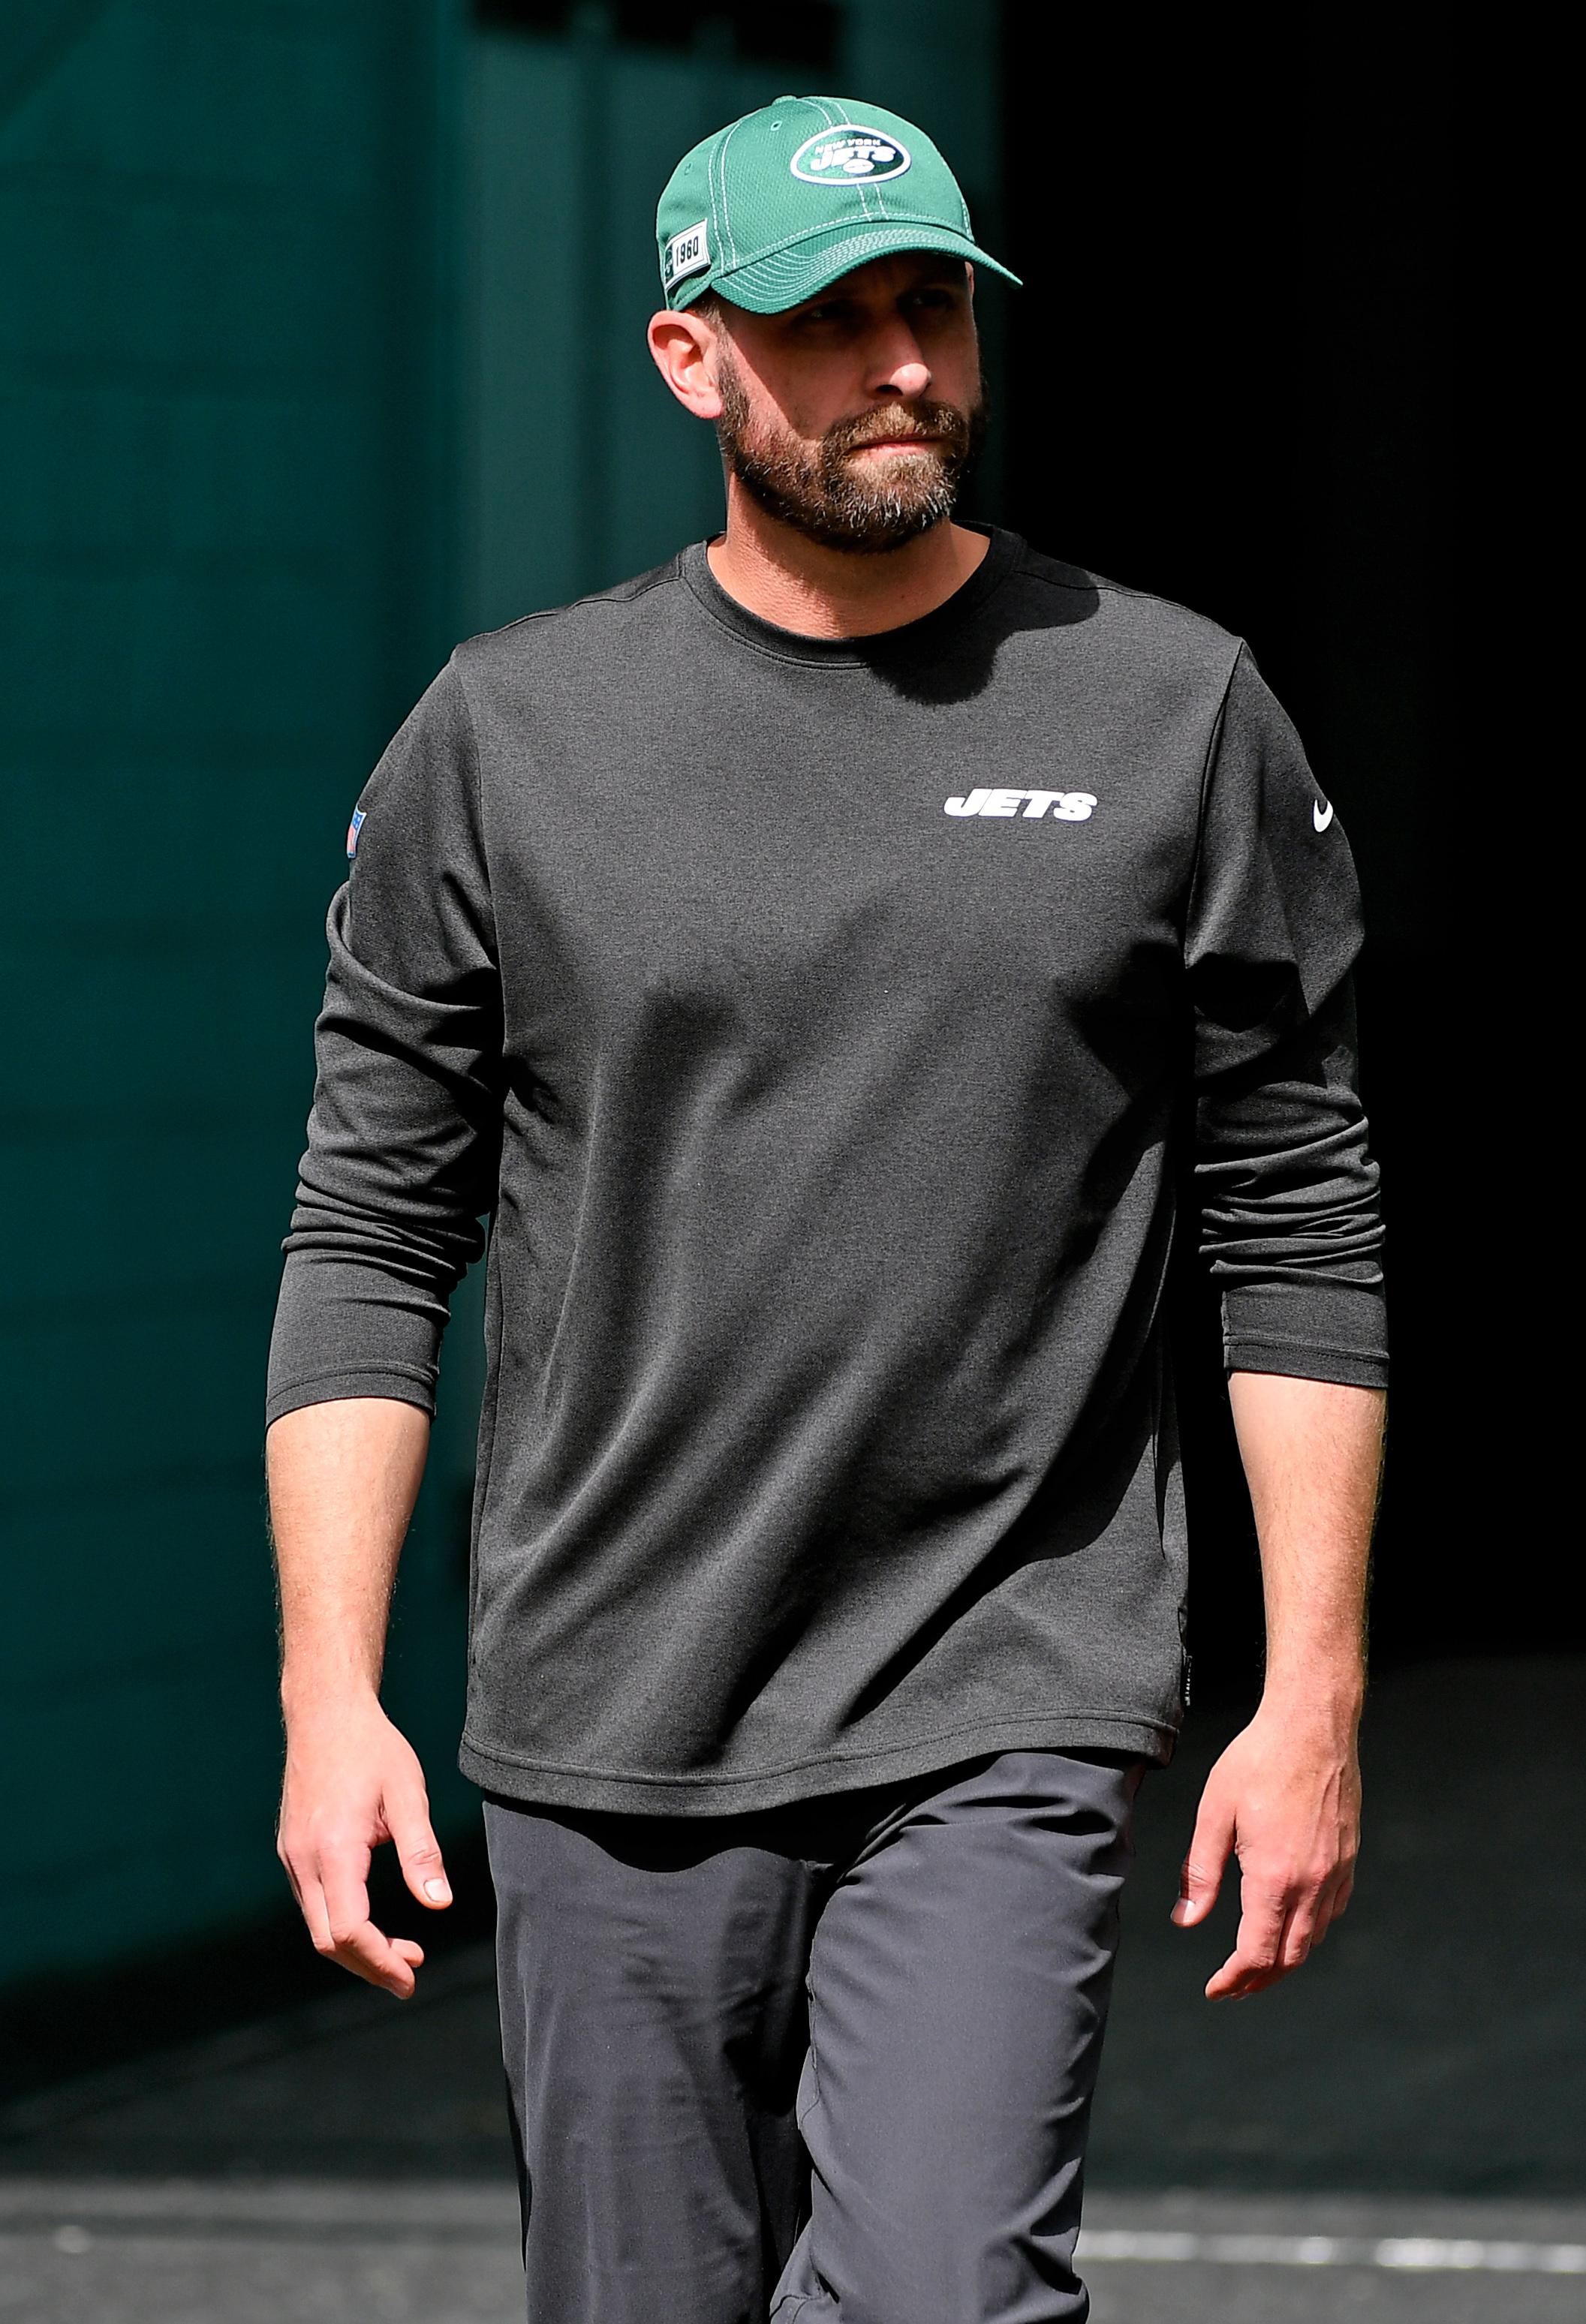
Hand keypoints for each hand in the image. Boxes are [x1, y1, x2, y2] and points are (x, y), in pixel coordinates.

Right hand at [277, 1691, 450, 1997]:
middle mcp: (303, 1860)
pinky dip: (341, 1923)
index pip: (349, 1930)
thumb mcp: (408, 1794)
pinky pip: (313, 1903)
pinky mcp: (292, 1850)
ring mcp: (292, 1856)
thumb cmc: (372, 1748)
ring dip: (356, 1946)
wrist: (325, 1712)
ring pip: (318, 1925)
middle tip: (412, 1972)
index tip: (412, 1976)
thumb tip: (439, 1904)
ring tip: (403, 1949)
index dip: (380, 1961)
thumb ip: (422, 1852)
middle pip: (329, 1940)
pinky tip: (372, 1920)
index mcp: (333, 1849)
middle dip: (370, 1964)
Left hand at [1171, 1701, 1359, 1998]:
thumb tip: (1185, 1919)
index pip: (1257, 1953)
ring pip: (1315, 1938)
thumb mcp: (1214, 1813)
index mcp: (1274, 1877)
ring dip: (1286, 1959)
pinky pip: (1333, 1911)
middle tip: (1233, 1987)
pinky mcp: (1349, 1859)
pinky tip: (1292, 1923)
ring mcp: (1337, 1873)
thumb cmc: (1259, 1761)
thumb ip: (1200, 1871)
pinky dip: (1311, 1930)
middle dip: (1260, 1980)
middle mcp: (1312, 1884)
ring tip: (1258, 1964)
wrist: (1312, 1726)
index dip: (1234, 1979)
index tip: (1215, 1990)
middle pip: (1290, 1957)